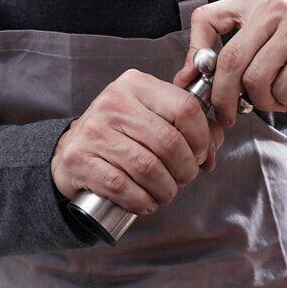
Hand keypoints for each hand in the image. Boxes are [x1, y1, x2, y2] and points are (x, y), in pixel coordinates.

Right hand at [51, 69, 225, 213]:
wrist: (74, 148)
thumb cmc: (122, 134)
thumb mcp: (154, 117)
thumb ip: (190, 127)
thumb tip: (212, 149)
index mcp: (137, 85)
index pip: (185, 108)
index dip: (201, 138)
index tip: (200, 154)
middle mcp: (113, 103)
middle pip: (168, 142)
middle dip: (185, 169)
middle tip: (183, 178)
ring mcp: (93, 130)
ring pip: (147, 167)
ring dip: (165, 189)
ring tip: (165, 192)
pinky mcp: (79, 158)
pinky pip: (121, 186)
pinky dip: (141, 201)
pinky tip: (146, 202)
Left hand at [173, 0, 286, 125]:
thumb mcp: (266, 37)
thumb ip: (230, 52)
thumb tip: (184, 80)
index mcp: (255, 0)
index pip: (207, 19)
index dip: (194, 54)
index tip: (194, 82)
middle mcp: (274, 8)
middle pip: (229, 60)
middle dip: (222, 97)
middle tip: (225, 116)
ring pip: (254, 81)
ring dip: (261, 102)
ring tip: (274, 97)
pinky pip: (281, 90)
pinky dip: (283, 101)